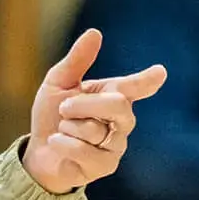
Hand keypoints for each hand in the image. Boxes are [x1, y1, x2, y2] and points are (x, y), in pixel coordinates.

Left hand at [23, 30, 166, 194]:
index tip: (160, 73)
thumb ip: (77, 61)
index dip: (147, 80)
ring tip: (63, 130)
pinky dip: (64, 144)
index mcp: (113, 95)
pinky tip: (58, 144)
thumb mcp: (58, 84)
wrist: (39, 151)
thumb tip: (95, 33)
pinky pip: (85, 151)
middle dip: (84, 104)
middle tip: (64, 108)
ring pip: (95, 129)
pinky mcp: (106, 166)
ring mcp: (117, 144)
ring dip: (68, 127)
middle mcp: (122, 120)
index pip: (134, 86)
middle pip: (118, 104)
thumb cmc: (52, 115)